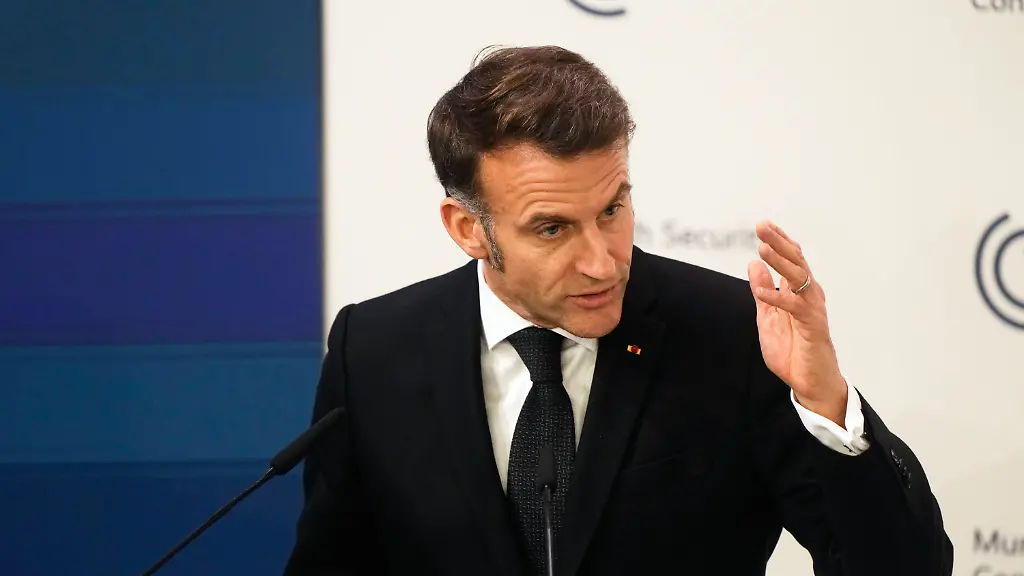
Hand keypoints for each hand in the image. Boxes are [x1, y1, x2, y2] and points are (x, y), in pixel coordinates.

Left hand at [747, 220, 847, 426]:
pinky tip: (761, 292)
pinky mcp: (813, 326)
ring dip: (780, 262)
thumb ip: (762, 290)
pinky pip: (795, 308)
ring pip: (799, 279)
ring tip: (763, 248)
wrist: (810, 381)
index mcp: (798, 292)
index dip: (779, 242)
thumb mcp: (768, 316)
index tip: (765, 225)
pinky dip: (778, 298)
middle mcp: (808, 296)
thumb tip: (753, 263)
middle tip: (761, 226)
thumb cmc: (793, 350)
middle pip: (796, 262)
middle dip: (778, 243)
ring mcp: (812, 309)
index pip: (790, 260)